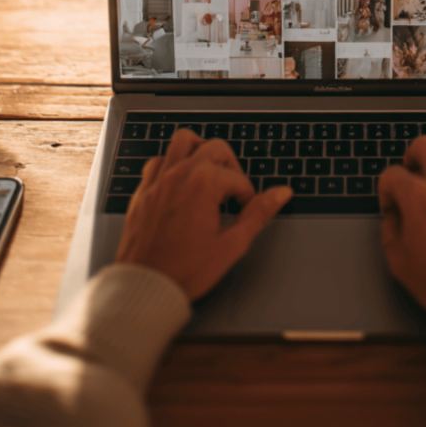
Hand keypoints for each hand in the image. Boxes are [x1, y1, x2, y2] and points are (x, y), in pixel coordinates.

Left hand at [115, 129, 292, 300]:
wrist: (147, 285)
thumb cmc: (186, 270)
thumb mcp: (232, 244)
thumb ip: (258, 214)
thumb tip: (282, 193)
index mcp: (203, 184)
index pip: (238, 178)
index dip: (248, 196)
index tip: (245, 212)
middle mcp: (179, 174)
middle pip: (215, 148)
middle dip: (231, 167)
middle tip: (233, 192)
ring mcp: (158, 180)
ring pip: (183, 141)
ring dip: (201, 151)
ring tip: (210, 174)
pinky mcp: (144, 190)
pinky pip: (160, 160)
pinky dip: (173, 164)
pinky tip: (182, 184)